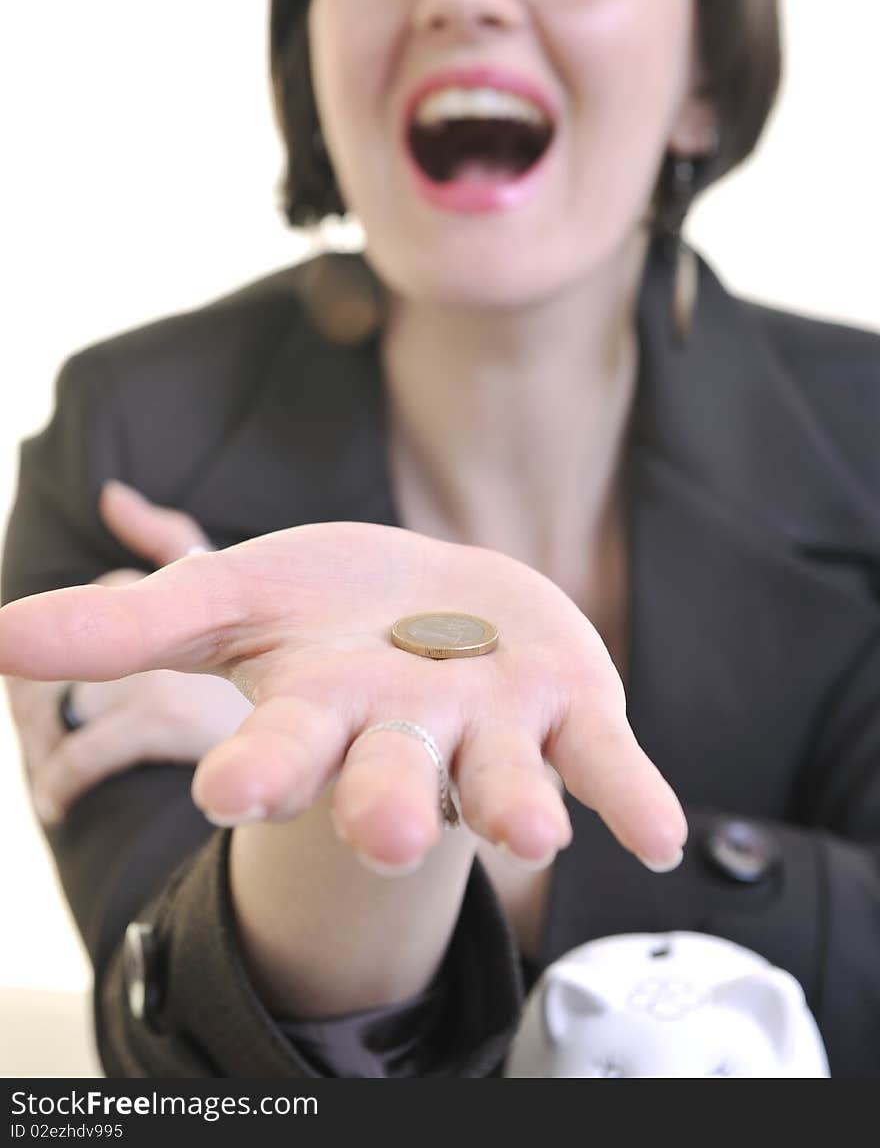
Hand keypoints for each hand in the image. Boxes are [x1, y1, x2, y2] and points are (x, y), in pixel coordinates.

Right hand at [0, 520, 686, 871]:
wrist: (442, 599)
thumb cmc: (328, 609)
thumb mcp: (229, 597)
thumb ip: (126, 625)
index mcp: (318, 712)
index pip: (279, 749)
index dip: (258, 769)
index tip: (230, 789)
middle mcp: (404, 737)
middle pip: (389, 781)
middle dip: (384, 806)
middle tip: (381, 829)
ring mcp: (491, 730)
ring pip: (499, 781)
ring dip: (514, 806)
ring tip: (530, 832)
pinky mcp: (570, 711)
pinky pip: (605, 764)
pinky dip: (632, 797)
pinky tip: (662, 839)